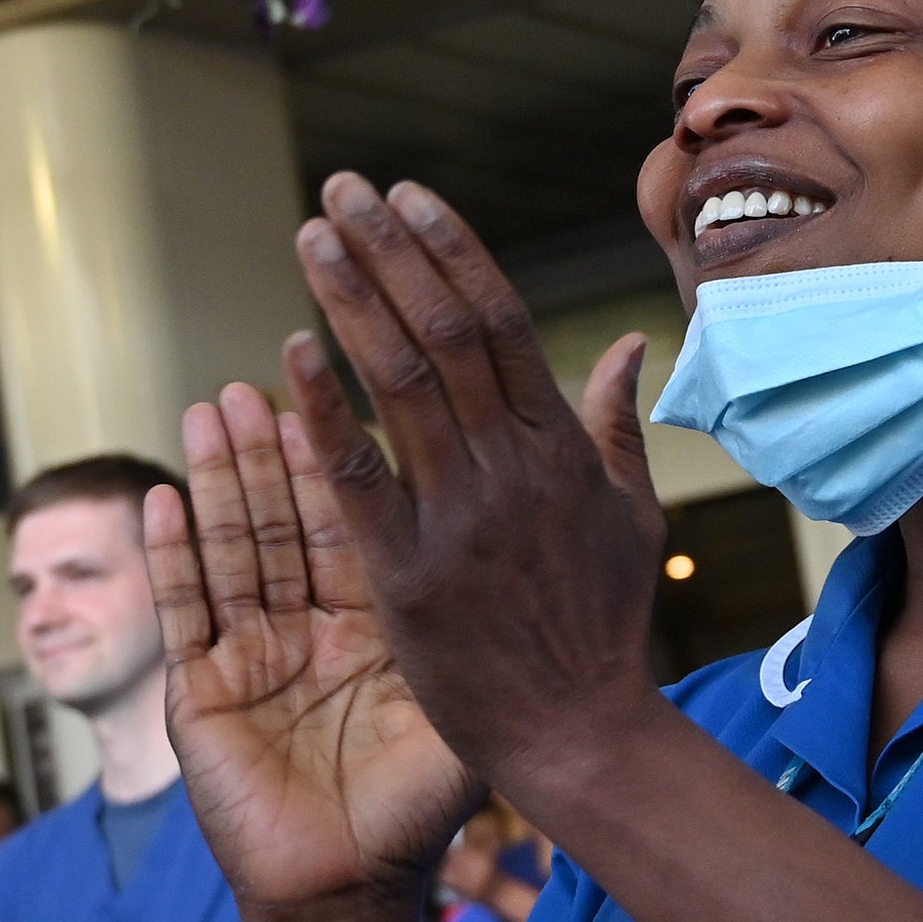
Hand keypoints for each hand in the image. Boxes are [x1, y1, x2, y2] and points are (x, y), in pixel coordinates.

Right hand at [151, 379, 483, 915]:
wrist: (352, 892)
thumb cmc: (414, 809)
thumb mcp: (457, 707)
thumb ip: (486, 630)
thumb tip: (551, 559)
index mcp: (371, 622)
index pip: (356, 520)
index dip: (344, 456)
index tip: (341, 387)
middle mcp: (307, 628)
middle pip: (285, 520)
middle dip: (271, 450)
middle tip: (260, 376)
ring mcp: (249, 655)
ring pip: (231, 550)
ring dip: (219, 480)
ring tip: (211, 409)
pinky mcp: (200, 693)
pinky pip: (185, 613)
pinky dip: (171, 557)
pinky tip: (160, 499)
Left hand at [279, 175, 672, 795]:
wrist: (581, 733)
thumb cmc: (604, 626)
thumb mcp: (632, 516)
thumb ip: (615, 425)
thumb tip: (630, 343)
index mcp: (561, 448)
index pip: (501, 321)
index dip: (451, 250)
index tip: (408, 196)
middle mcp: (513, 469)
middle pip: (445, 334)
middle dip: (391, 253)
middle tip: (343, 188)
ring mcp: (461, 520)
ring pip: (402, 386)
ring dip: (353, 301)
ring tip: (311, 235)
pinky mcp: (410, 577)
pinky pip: (361, 479)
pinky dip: (326, 410)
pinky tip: (290, 350)